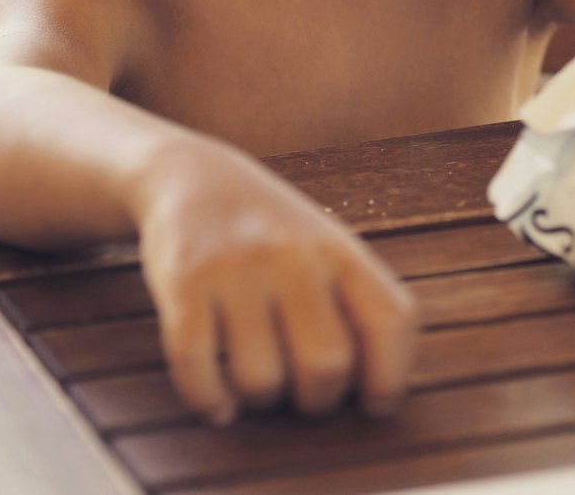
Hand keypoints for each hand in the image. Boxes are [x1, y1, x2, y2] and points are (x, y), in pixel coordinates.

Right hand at [135, 138, 417, 424]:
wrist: (192, 173)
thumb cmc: (269, 230)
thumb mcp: (323, 246)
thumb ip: (354, 304)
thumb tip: (375, 394)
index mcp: (337, 248)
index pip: (390, 319)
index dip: (390, 377)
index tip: (374, 403)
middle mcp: (291, 253)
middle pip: (326, 365)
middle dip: (317, 400)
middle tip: (302, 393)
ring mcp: (236, 266)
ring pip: (260, 379)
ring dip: (261, 400)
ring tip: (258, 384)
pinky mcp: (183, 281)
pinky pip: (196, 369)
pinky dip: (208, 400)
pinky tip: (217, 401)